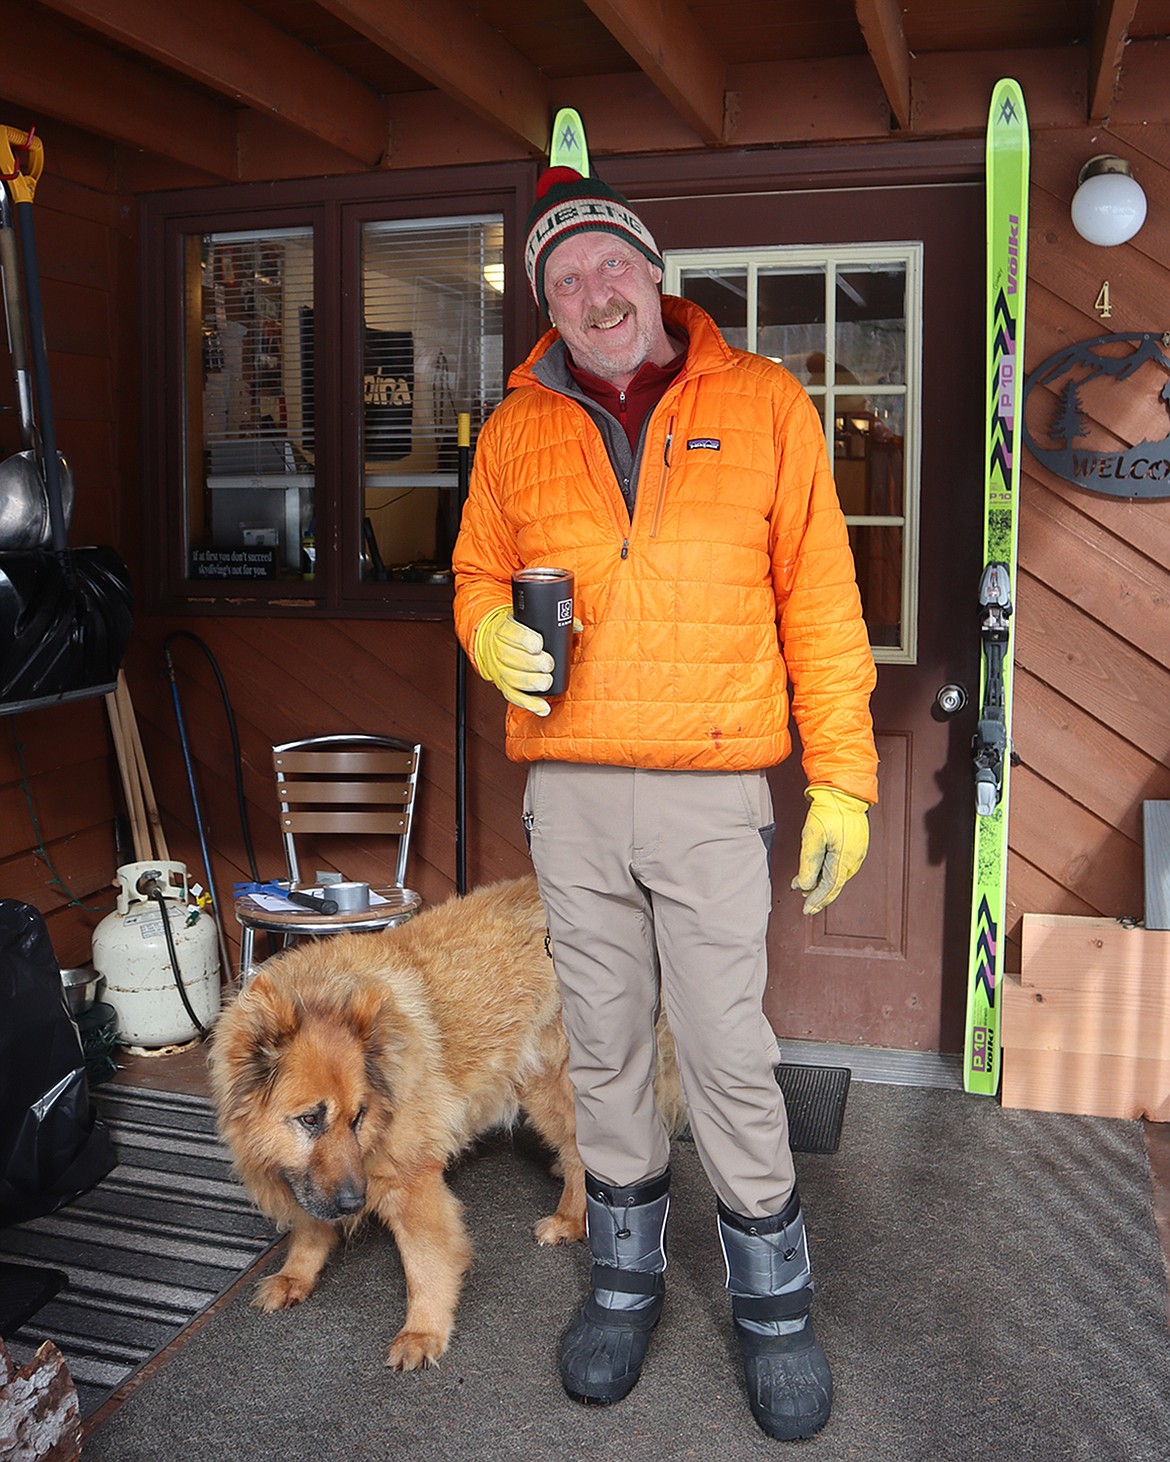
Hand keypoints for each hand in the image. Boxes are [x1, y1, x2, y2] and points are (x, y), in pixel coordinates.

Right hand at [474, 606, 553, 715]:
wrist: (491, 641)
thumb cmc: (516, 630)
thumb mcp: (528, 620)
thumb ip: (554, 622)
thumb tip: (578, 627)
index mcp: (503, 629)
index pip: (511, 633)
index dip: (525, 640)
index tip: (538, 645)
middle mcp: (497, 649)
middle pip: (510, 657)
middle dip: (531, 663)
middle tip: (548, 664)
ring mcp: (499, 670)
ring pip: (511, 678)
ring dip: (530, 682)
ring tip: (546, 681)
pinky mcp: (504, 686)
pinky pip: (514, 697)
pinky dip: (529, 704)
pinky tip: (543, 707)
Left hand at [791, 786, 870, 915]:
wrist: (843, 794)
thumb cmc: (828, 812)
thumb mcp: (812, 838)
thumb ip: (809, 865)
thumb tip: (805, 886)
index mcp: (844, 860)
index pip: (829, 888)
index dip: (817, 901)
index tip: (806, 910)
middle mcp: (854, 860)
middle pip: (835, 885)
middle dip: (819, 896)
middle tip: (806, 904)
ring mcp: (857, 854)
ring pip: (837, 876)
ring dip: (822, 883)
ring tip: (805, 886)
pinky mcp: (856, 847)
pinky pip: (841, 866)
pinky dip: (828, 872)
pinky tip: (818, 870)